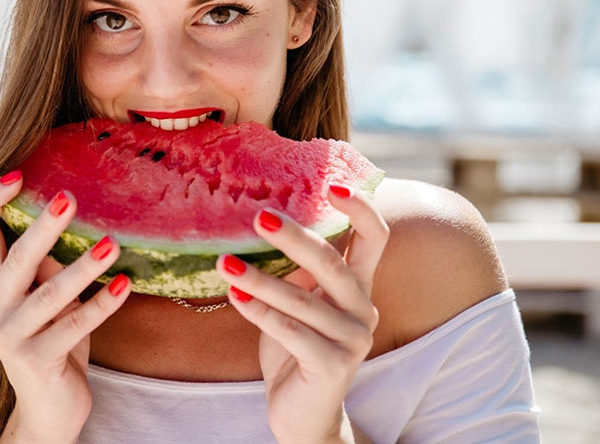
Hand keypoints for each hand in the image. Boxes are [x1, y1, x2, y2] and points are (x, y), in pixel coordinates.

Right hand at [0, 171, 130, 442]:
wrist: (48, 411)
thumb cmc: (54, 343)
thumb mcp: (50, 299)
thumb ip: (50, 266)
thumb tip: (72, 219)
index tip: (18, 174)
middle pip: (15, 258)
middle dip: (43, 227)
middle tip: (69, 198)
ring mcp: (10, 337)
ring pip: (49, 294)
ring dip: (83, 266)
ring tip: (113, 243)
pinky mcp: (35, 361)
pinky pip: (73, 327)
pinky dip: (101, 305)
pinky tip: (125, 285)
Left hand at [216, 184, 388, 443]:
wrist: (303, 415)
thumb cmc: (295, 348)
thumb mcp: (297, 301)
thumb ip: (295, 270)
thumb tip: (263, 219)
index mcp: (358, 287)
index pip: (374, 238)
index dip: (360, 209)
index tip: (333, 185)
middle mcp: (363, 309)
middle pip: (333, 263)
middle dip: (295, 238)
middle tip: (258, 217)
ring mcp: (352, 340)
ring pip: (304, 300)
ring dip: (261, 279)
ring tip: (225, 262)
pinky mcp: (333, 366)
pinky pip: (293, 333)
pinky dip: (261, 313)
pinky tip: (234, 296)